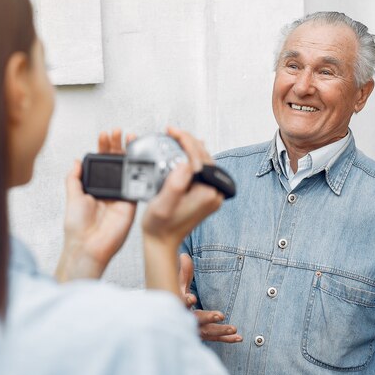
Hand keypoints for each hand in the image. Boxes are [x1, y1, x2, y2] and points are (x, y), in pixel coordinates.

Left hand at [55, 129, 136, 281]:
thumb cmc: (77, 227)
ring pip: (128, 169)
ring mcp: (121, 195)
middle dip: (118, 145)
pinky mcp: (131, 203)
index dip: (104, 147)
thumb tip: (76, 161)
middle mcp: (110, 189)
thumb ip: (74, 178)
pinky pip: (136, 184)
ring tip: (129, 137)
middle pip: (117, 162)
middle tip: (119, 132)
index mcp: (95, 186)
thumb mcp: (72, 196)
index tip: (105, 135)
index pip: (102, 162)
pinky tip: (137, 158)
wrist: (88, 245)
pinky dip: (139, 171)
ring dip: (130, 153)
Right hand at [141, 128, 224, 294]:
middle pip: (204, 157)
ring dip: (190, 148)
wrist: (162, 243)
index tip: (172, 131)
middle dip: (188, 141)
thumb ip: (175, 184)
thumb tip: (185, 163)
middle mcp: (214, 194)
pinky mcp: (205, 195)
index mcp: (207, 193)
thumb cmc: (160, 227)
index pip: (199, 157)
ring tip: (175, 138)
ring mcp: (211, 195)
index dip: (185, 140)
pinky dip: (192, 159)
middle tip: (172, 131)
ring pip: (204, 162)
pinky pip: (201, 171)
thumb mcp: (163, 204)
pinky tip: (184, 152)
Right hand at [179, 254, 241, 342]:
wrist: (170, 318)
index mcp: (178, 305)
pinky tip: (238, 337)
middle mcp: (186, 319)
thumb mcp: (178, 284)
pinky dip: (227, 338)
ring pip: (207, 332)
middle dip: (208, 318)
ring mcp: (194, 329)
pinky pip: (215, 338)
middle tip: (220, 315)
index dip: (185, 301)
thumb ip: (184, 272)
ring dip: (221, 331)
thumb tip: (185, 255)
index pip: (180, 303)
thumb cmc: (176, 297)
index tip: (192, 298)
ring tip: (234, 329)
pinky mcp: (203, 335)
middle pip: (196, 320)